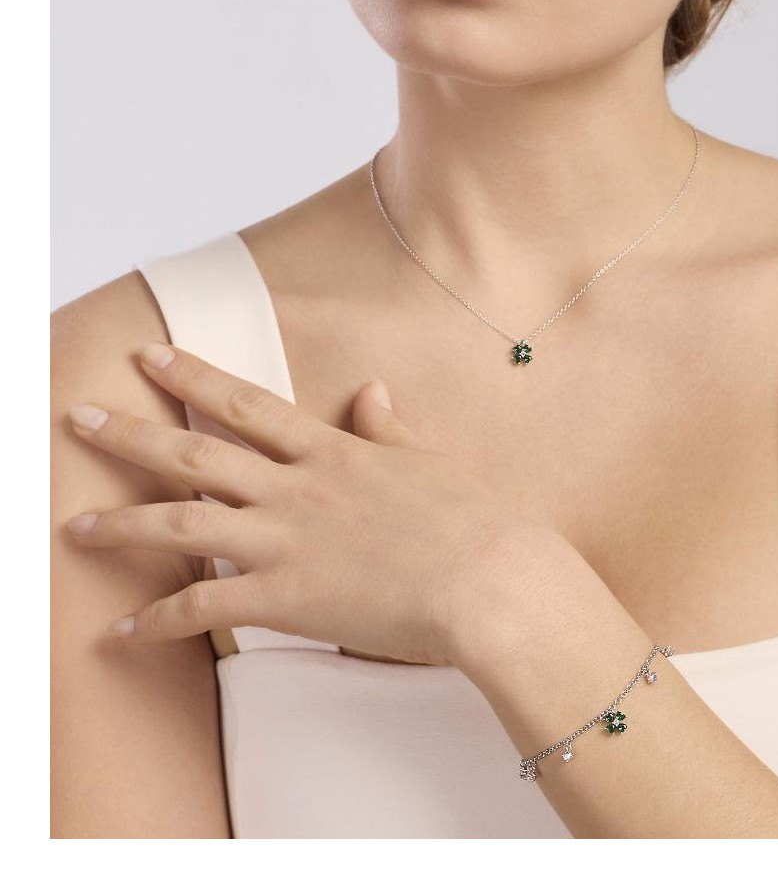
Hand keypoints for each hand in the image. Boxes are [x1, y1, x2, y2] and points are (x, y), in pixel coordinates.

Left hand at [64, 341, 534, 666]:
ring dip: (124, 524)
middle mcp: (297, 489)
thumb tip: (370, 389)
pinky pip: (204, 607)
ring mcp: (286, 542)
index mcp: (331, 453)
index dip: (193, 378)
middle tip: (78, 417)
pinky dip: (157, 620)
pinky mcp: (286, 599)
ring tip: (75, 526)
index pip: (246, 404)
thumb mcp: (429, 463)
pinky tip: (123, 631)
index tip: (152, 357)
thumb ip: (390, 427)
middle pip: (196, 454)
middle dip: (131, 433)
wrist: (489, 580)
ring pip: (184, 522)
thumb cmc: (472, 522)